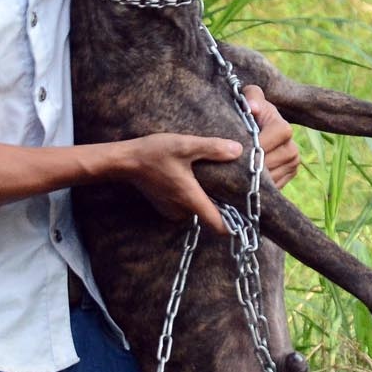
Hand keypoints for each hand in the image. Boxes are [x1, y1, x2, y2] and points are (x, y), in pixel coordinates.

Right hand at [121, 132, 243, 233]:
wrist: (124, 161)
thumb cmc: (153, 153)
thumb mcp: (185, 145)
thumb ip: (212, 148)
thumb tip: (238, 150)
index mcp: (191, 199)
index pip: (219, 226)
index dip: (235, 225)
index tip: (248, 217)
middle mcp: (182, 210)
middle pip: (211, 215)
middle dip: (222, 204)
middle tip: (233, 186)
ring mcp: (172, 210)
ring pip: (198, 209)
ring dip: (206, 198)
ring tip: (213, 180)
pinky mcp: (165, 206)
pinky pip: (186, 205)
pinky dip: (192, 196)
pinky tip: (193, 179)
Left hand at [244, 85, 299, 186]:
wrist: (257, 128)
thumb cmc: (249, 111)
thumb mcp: (249, 99)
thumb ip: (251, 97)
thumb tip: (253, 108)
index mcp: (284, 128)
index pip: (273, 139)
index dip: (257, 145)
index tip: (239, 150)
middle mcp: (292, 148)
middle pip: (271, 163)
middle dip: (252, 165)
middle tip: (233, 167)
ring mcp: (292, 164)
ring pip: (272, 178)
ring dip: (254, 179)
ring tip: (236, 176)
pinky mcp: (288, 177)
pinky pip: (273, 188)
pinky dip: (259, 187)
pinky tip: (245, 183)